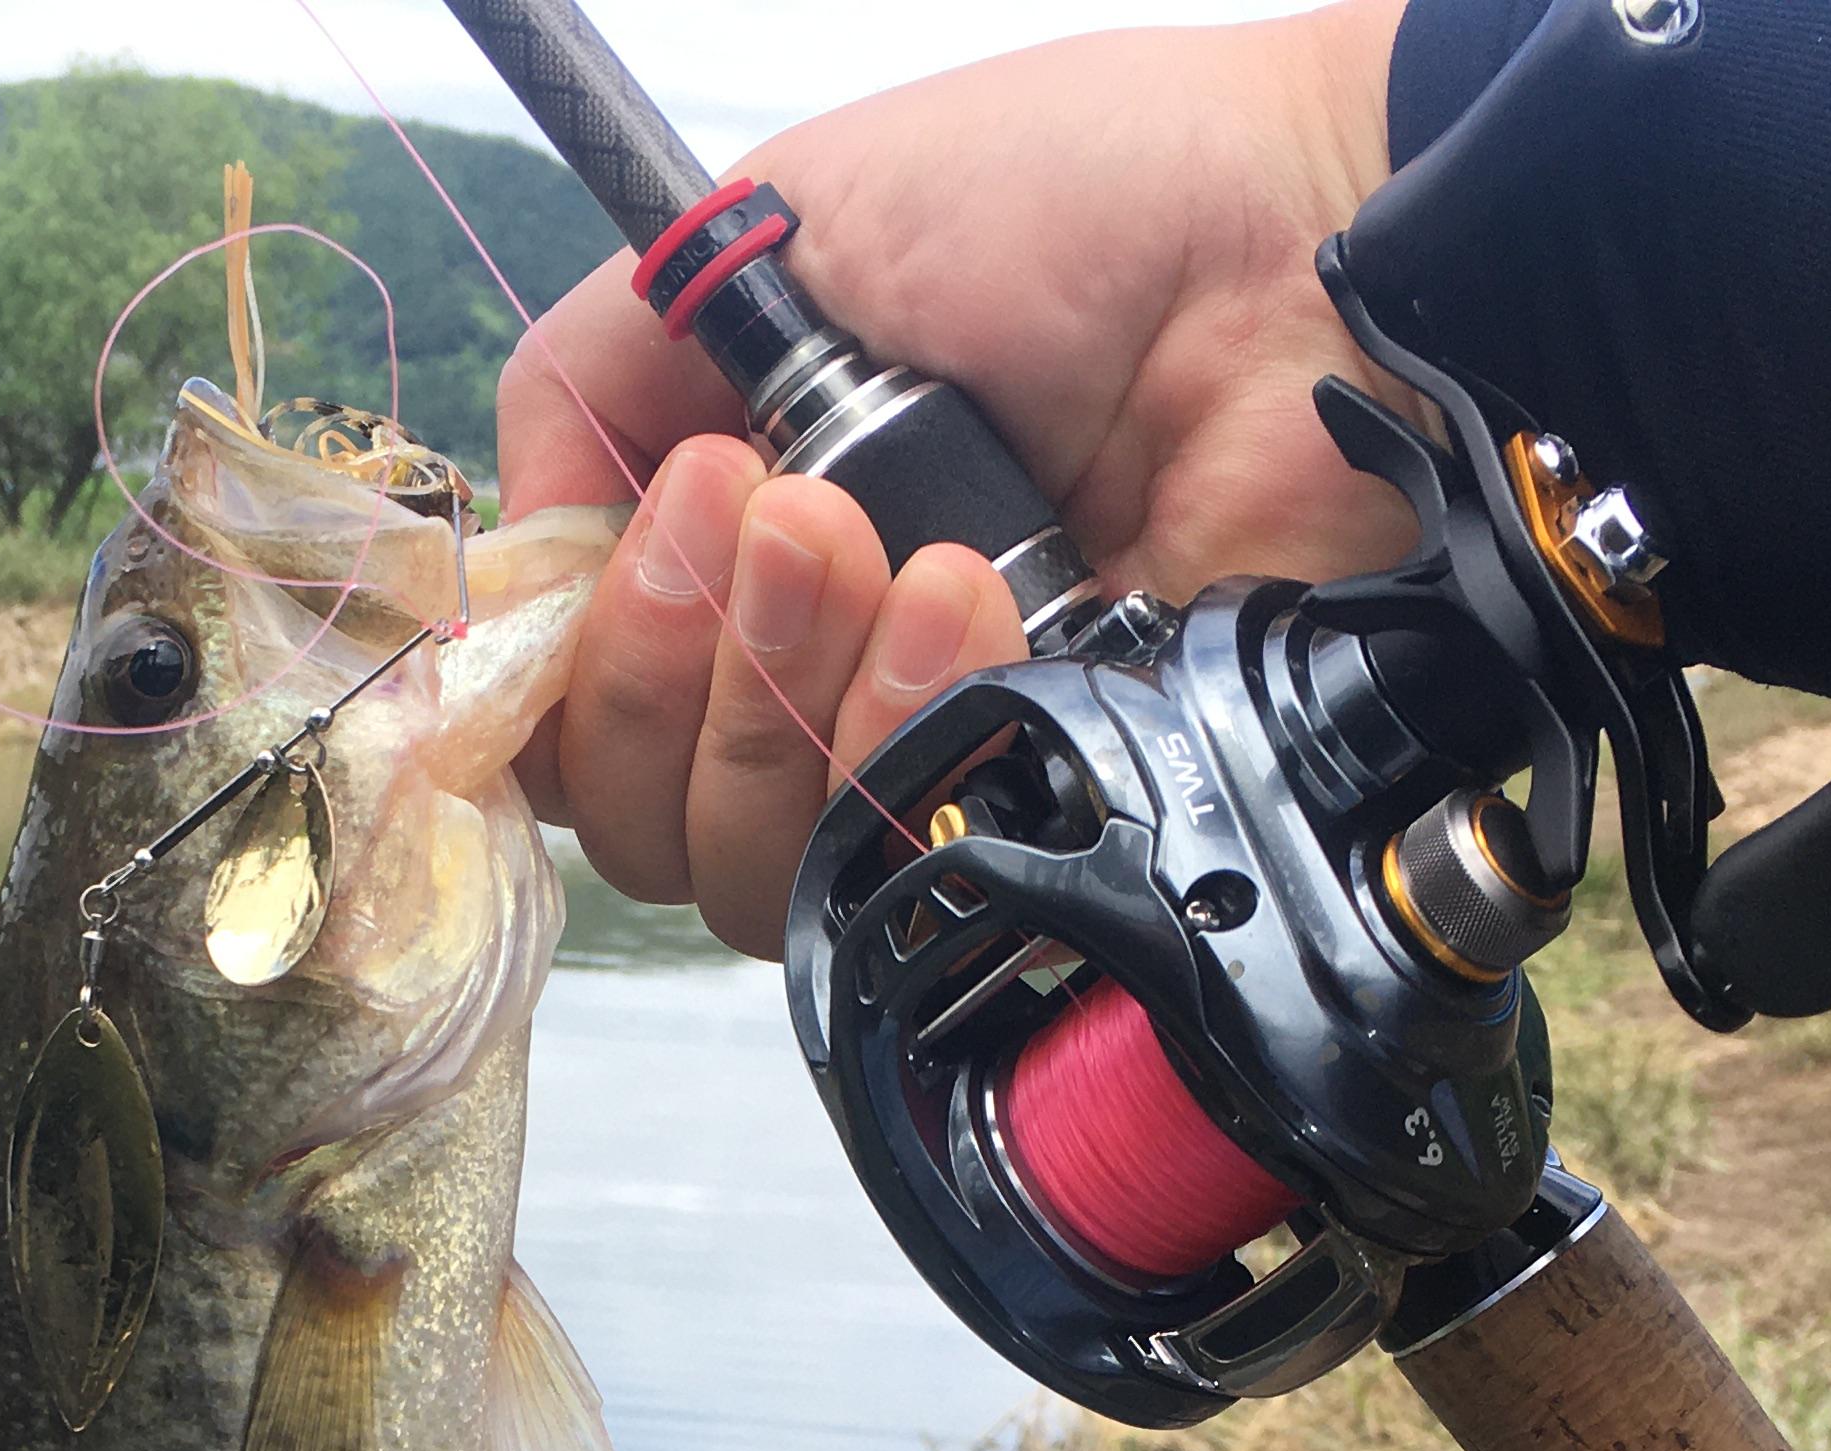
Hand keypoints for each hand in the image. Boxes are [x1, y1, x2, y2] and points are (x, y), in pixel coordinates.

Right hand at [496, 1, 1412, 957]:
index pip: (567, 716)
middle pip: (635, 821)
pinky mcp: (1042, 814)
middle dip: (678, 664)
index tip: (644, 528)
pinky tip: (976, 599)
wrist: (1310, 254)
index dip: (566, 668)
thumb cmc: (1077, 202)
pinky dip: (910, 728)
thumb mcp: (778, 229)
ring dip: (792, 695)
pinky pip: (900, 869)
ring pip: (746, 869)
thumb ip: (595, 373)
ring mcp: (926, 763)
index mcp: (731, 554)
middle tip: (788, 512)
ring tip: (902, 542)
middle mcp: (812, 684)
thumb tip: (520, 551)